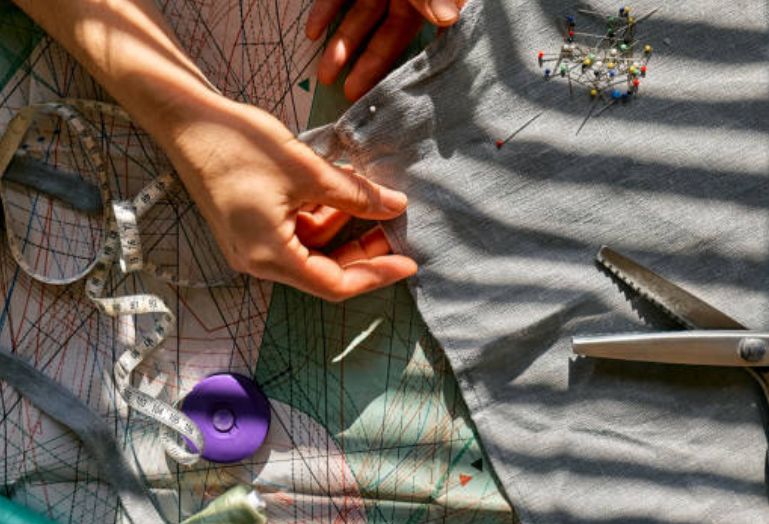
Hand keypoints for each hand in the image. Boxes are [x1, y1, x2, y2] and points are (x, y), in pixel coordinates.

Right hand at [163, 93, 416, 300]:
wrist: (187, 121)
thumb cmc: (239, 145)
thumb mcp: (307, 171)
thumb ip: (355, 195)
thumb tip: (396, 206)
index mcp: (269, 256)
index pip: (334, 283)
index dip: (376, 275)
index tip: (408, 262)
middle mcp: (258, 260)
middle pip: (324, 269)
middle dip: (362, 249)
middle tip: (394, 226)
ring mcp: (252, 244)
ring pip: (311, 247)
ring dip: (342, 226)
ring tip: (370, 198)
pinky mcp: (251, 225)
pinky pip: (294, 230)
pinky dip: (320, 214)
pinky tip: (340, 190)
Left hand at [306, 0, 462, 100]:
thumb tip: (450, 18)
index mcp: (427, 1)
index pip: (411, 38)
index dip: (395, 67)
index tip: (383, 98)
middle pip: (384, 36)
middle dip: (366, 66)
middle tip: (350, 96)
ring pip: (358, 18)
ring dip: (341, 46)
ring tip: (326, 76)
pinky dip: (325, 12)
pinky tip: (312, 35)